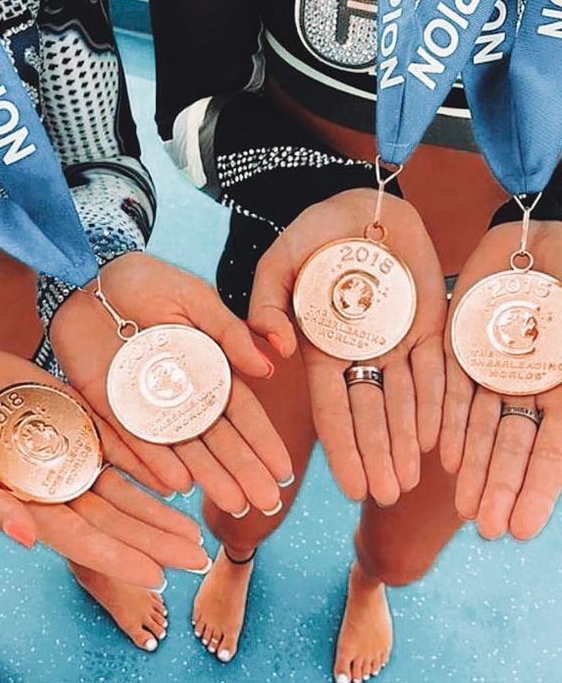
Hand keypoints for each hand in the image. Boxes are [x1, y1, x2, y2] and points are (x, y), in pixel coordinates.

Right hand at [0, 344, 207, 588]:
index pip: (81, 539)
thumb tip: (27, 539)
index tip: (158, 575)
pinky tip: (177, 478)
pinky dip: (148, 462)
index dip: (119, 557)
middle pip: (115, 519)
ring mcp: (72, 455)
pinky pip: (121, 446)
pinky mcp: (82, 424)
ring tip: (194, 531)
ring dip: (159, 510)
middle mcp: (57, 486)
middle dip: (155, 541)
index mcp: (28, 505)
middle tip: (196, 558)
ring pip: (125, 490)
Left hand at [49, 252, 293, 516]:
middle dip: (243, 469)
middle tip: (266, 502)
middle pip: (216, 438)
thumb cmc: (145, 282)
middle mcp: (180, 393)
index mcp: (206, 368)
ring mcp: (146, 405)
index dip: (262, 440)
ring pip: (182, 447)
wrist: (87, 277)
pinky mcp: (110, 408)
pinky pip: (134, 440)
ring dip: (208, 474)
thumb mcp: (194, 300)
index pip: (240, 411)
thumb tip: (268, 369)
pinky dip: (155, 461)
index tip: (283, 471)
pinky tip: (178, 484)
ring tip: (232, 503)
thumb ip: (228, 333)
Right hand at [248, 188, 446, 504]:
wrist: (362, 206)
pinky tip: (436, 441)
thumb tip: (275, 352)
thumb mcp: (278, 264)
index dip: (341, 446)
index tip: (348, 486)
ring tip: (410, 483)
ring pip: (404, 400)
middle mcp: (359, 353)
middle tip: (384, 496)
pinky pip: (435, 370)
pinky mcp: (427, 326)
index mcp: (320, 346)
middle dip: (376, 455)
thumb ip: (266, 305)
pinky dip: (437, 404)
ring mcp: (394, 342)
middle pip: (369, 413)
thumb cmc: (314, 234)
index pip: (330, 406)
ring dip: (406, 442)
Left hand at [439, 221, 561, 539]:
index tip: (517, 530)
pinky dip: (448, 422)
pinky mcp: (460, 346)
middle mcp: (527, 386)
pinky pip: (452, 389)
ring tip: (461, 505)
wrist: (542, 237)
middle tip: (484, 528)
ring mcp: (492, 368)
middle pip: (511, 446)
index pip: (550, 451)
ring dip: (472, 466)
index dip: (535, 490)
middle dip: (498, 487)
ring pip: (480, 426)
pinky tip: (442, 456)